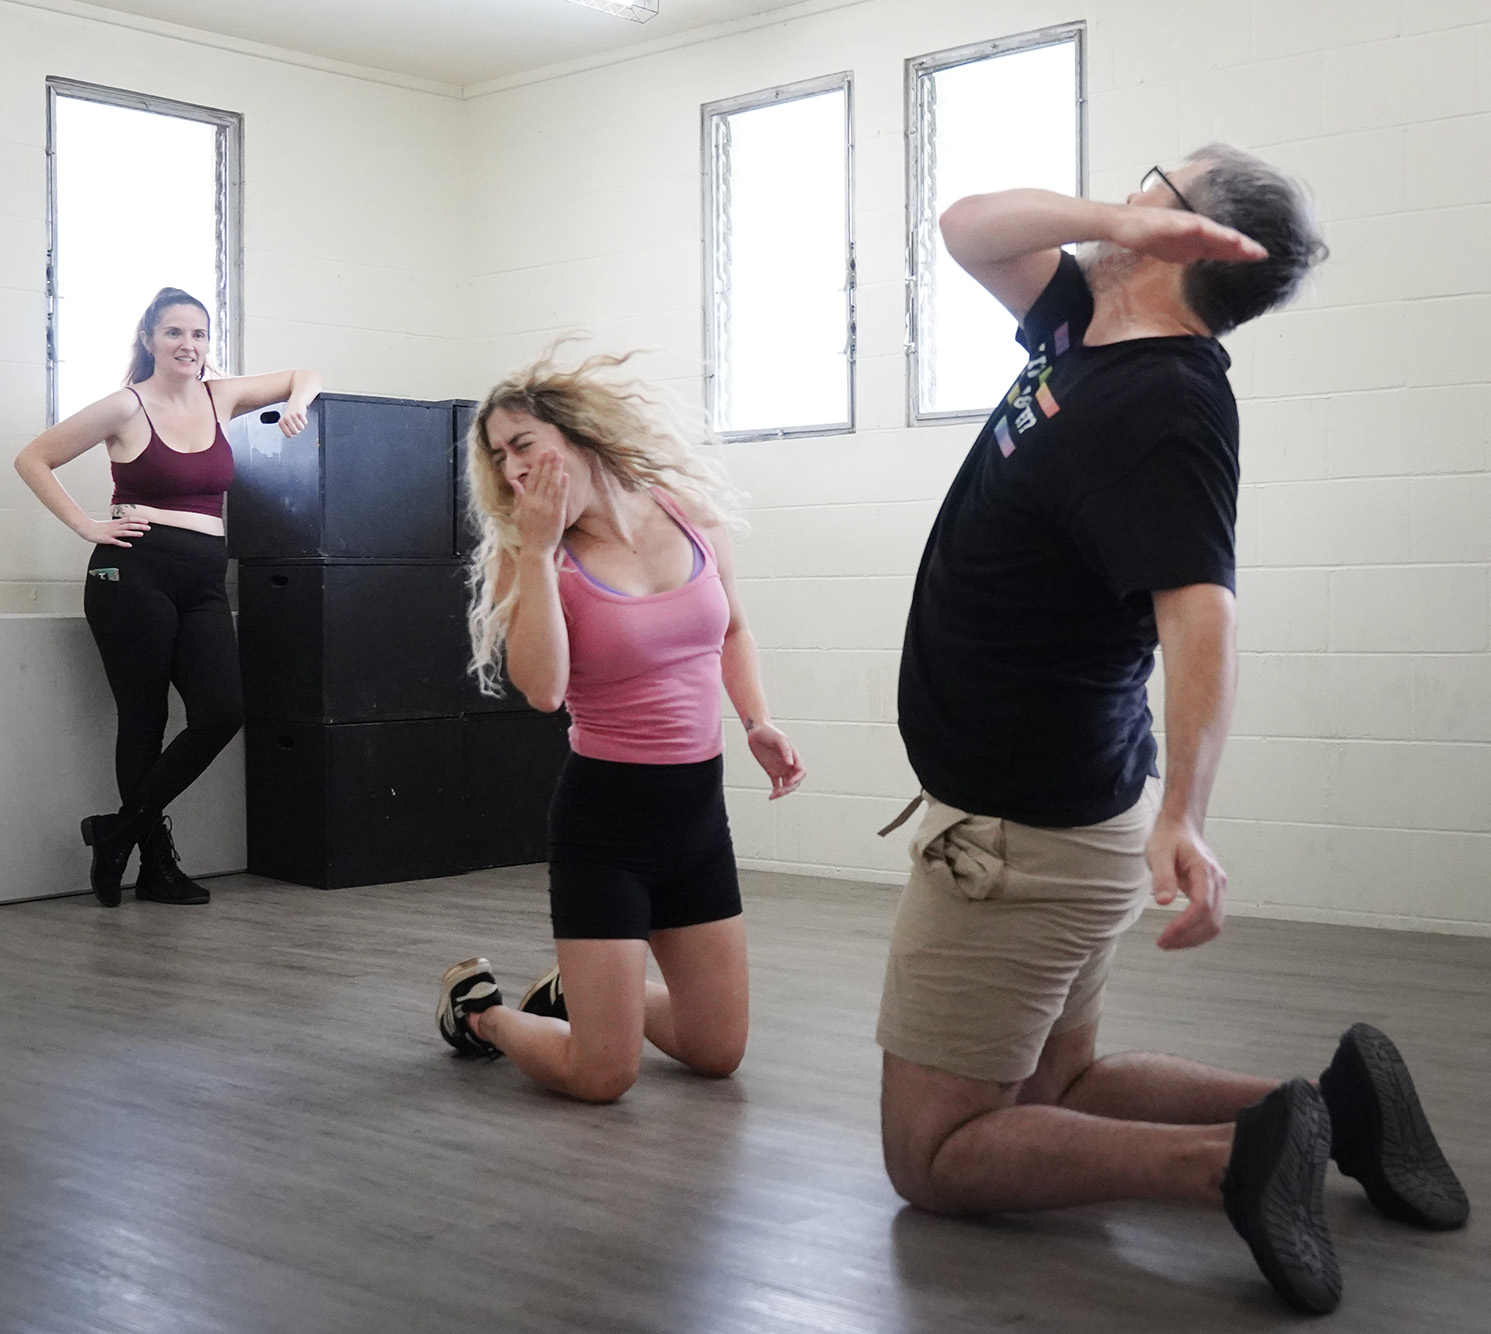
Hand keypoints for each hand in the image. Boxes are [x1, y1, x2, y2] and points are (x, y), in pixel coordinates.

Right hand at [79, 515, 149, 547]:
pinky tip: (129, 545)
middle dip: (139, 526)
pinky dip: (123, 543)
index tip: (146, 521)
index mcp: (115, 522)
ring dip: (133, 533)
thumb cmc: (98, 527)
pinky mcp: (107, 539)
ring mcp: (111, 533)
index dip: (138, 520)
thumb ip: (118, 524)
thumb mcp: (110, 524)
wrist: (86, 528)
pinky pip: (116, 542)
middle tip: (148, 527)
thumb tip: (126, 525)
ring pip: (124, 532)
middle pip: (129, 525)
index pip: (129, 519)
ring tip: (142, 534)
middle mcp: (115, 527)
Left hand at [278, 400, 309, 436]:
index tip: (292, 429)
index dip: (293, 434)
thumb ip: (286, 429)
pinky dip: (305, 421)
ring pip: (301, 428)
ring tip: (299, 420)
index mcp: (281, 422)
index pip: (289, 435)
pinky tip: (302, 417)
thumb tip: (291, 435)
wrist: (296, 402)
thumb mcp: (285, 422)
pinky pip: (305, 423)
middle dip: (298, 430)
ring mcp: (292, 415)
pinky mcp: (299, 413)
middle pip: (295, 432)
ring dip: (302, 425)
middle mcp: (286, 418)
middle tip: (296, 425)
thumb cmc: (291, 414)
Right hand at [511, 450, 568, 554]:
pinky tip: (566, 475)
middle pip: (543, 478)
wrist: (535, 550)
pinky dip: (563, 486)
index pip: (533, 478)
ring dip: (556, 470)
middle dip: (548, 463)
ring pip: (552, 485)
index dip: (538, 465)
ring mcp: (547, 508)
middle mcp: (536, 502)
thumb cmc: (527, 533)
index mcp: (526, 501)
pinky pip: (560, 497)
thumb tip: (515, 481)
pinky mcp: (557, 515)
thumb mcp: (519, 514)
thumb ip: (519, 496)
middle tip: (553, 449)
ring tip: (560, 457)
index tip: (543, 453)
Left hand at [746, 722, 804, 798]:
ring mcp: (781, 769)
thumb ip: (785, 751)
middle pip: (795, 781)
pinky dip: (775, 792)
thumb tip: (790, 763)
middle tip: (780, 792)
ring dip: (782, 792)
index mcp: (794, 757)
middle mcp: (789, 764)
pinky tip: (771, 796)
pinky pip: (776, 785)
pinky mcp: (772, 772)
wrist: (756, 731)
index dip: (798, 779)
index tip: (789, 783)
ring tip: (773, 796)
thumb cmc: (769, 732)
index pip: (801, 772)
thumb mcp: (779, 739)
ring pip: (786, 785)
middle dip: (789, 788)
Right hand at [1109, 208, 1267, 264]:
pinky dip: (1209, 233)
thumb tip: (1201, 258)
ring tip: (1246, 246)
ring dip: (1230, 240)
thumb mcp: (1173, 251)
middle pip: (1224, 239)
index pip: (1223, 246)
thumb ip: (1189, 253)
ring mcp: (1187, 224)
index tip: (1259, 257)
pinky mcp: (1176, 222)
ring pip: (1214, 233)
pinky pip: (1196, 228)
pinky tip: (1217, 237)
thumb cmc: (1146, 233)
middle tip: (1261, 254)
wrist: (1123, 224)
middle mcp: (1196, 229)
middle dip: (1243, 248)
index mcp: (1197, 237)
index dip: (1241, 252)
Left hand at [1147, 815, 1227, 949]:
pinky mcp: (1214, 894)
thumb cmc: (1169, 838)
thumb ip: (1162, 877)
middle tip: (1163, 944)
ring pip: (1215, 923)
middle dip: (1188, 937)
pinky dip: (1198, 932)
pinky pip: (1212, 919)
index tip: (1166, 936)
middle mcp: (1218, 882)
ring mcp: (1219, 888)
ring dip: (1194, 938)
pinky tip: (1181, 936)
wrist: (1180, 828)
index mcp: (1205, 871)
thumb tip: (1163, 902)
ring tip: (1170, 944)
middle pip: (1211, 919)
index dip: (1185, 925)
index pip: (1201, 906)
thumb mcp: (1159, 853)